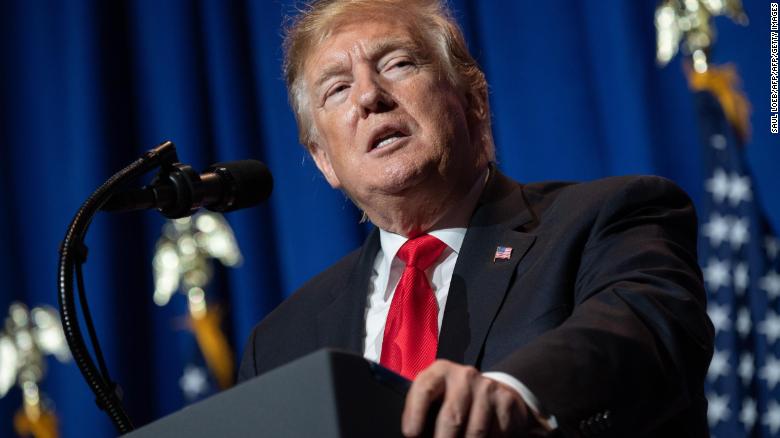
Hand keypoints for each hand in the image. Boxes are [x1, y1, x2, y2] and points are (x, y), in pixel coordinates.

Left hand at [402, 360, 543, 436]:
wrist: (491, 393)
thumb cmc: (452, 402)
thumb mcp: (435, 399)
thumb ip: (424, 414)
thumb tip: (414, 435)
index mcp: (440, 372)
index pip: (424, 389)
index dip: (415, 413)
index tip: (411, 435)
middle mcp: (464, 376)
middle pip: (452, 417)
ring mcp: (487, 388)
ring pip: (474, 432)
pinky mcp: (506, 402)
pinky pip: (496, 434)